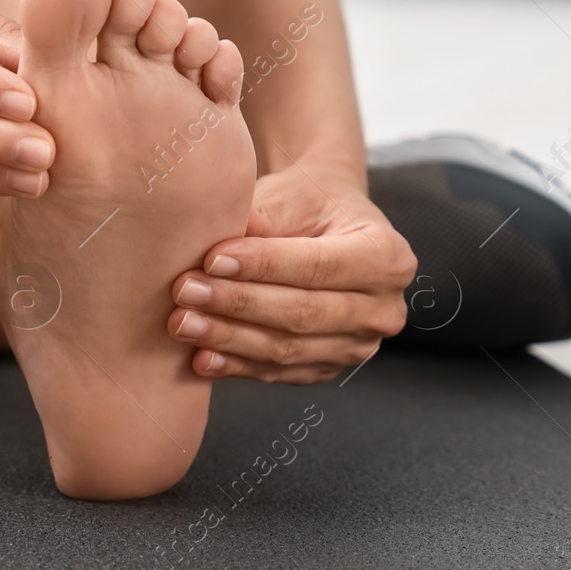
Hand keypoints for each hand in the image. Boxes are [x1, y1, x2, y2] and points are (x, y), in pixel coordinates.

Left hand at [166, 164, 415, 382]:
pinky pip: (280, 373)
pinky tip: (201, 357)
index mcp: (388, 256)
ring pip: (288, 349)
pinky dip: (237, 366)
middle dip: (238, 304)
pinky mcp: (329, 368)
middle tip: (186, 291)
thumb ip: (261, 218)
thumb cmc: (309, 204)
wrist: (324, 226)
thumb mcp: (293, 196)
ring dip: (229, 339)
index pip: (318, 266)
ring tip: (182, 322)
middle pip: (303, 314)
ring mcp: (360, 346)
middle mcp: (384, 309)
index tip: (212, 259)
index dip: (264, 266)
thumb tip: (216, 243)